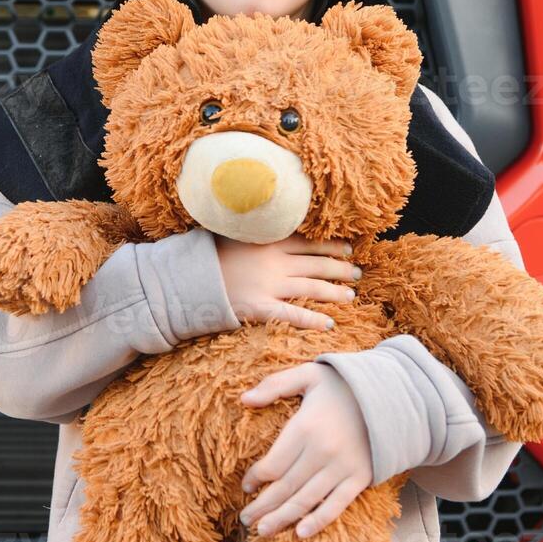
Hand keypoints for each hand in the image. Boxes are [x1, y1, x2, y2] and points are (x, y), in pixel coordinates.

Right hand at [215, 232, 359, 329]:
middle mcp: (274, 262)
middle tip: (357, 272)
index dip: (330, 245)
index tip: (347, 248)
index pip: (308, 242)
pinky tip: (330, 323)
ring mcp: (268, 285)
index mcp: (267, 240)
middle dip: (340, 268)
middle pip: (316, 264)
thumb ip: (252, 228)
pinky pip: (293, 315)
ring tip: (351, 295)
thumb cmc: (205, 252)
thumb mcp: (230, 230)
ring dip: (335, 292)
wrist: (185, 276)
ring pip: (312, 288)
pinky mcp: (260, 307)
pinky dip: (313, 320)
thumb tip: (266, 218)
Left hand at [238, 361, 373, 537]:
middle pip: (286, 486)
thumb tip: (244, 398)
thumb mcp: (308, 374)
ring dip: (282, 517)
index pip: (273, 463)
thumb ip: (274, 384)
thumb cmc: (342, 384)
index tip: (245, 487)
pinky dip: (318, 521)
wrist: (391, 394)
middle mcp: (322, 451)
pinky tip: (301, 533)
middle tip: (245, 519)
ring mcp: (343, 467)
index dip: (256, 478)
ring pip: (306, 500)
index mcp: (306, 427)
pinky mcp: (360, 478)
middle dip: (263, 505)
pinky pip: (336, 504)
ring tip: (262, 531)